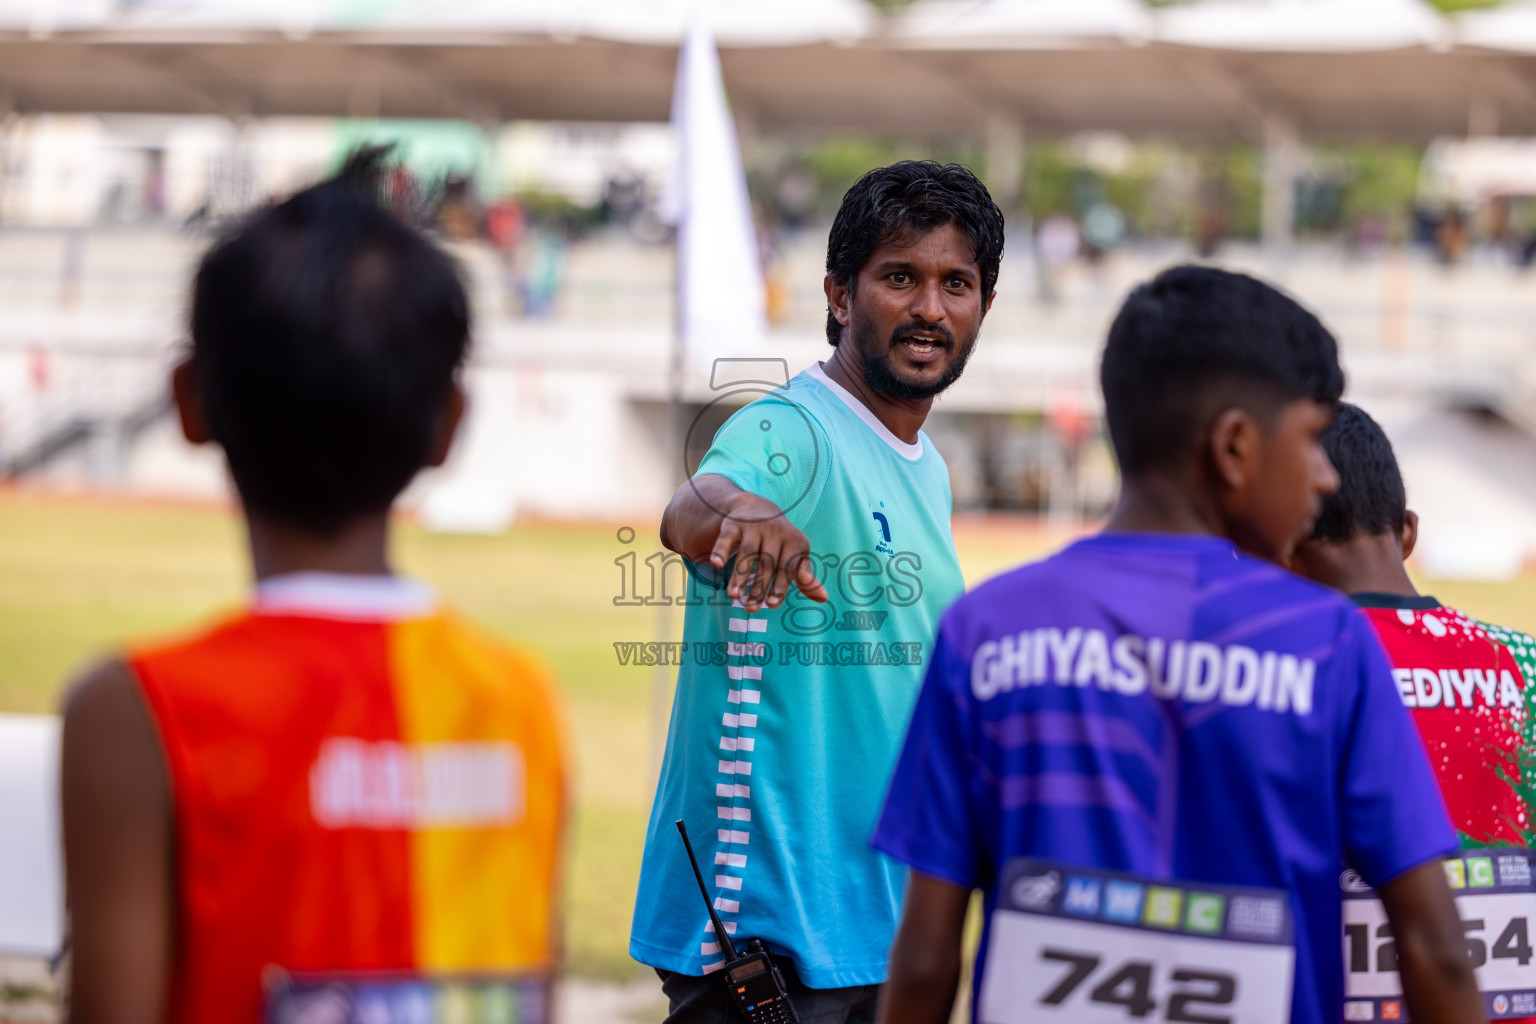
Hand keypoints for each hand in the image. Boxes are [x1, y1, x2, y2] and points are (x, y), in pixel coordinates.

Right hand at [710, 491, 829, 612]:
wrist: (758, 508)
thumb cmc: (780, 542)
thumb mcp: (795, 556)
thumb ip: (805, 577)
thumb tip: (824, 598)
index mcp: (795, 540)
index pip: (788, 567)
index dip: (780, 587)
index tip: (772, 605)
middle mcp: (776, 531)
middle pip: (767, 563)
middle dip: (759, 587)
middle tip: (751, 609)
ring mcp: (754, 526)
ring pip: (747, 554)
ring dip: (740, 576)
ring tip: (734, 596)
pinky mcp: (733, 524)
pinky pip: (726, 539)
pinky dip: (720, 551)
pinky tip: (715, 565)